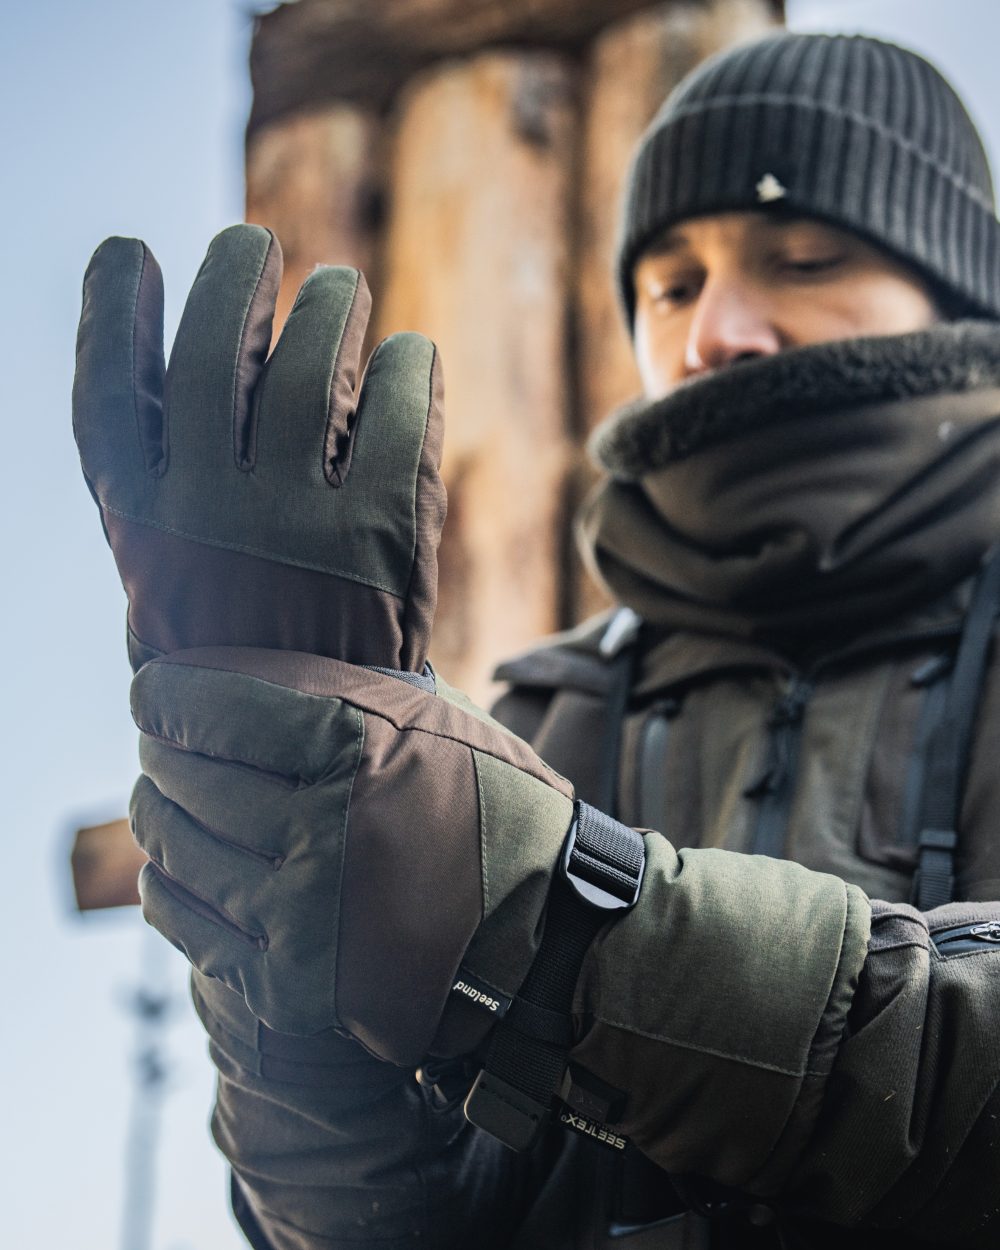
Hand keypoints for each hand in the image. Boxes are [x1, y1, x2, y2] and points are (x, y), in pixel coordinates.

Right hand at [73, 225, 444, 671]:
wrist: (323, 739)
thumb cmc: (243, 642)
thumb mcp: (172, 569)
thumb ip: (166, 470)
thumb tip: (194, 332)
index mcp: (142, 525)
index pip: (109, 392)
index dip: (111, 310)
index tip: (127, 252)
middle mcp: (208, 513)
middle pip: (214, 352)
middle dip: (232, 275)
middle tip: (253, 243)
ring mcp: (298, 522)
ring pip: (310, 362)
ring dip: (327, 303)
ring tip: (337, 290)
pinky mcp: (386, 532)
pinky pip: (398, 408)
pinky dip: (407, 367)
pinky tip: (407, 357)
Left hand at [129, 647, 576, 1062]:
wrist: (543, 934)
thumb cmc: (487, 803)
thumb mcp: (432, 717)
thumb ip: (335, 685)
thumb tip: (225, 667)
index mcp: (357, 749)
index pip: (209, 704)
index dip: (165, 692)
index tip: (153, 689)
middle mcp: (319, 832)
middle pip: (182, 773)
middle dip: (161, 749)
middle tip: (162, 742)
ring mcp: (299, 918)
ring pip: (173, 845)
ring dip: (158, 812)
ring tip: (165, 797)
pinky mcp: (288, 988)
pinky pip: (184, 920)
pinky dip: (169, 883)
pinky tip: (177, 864)